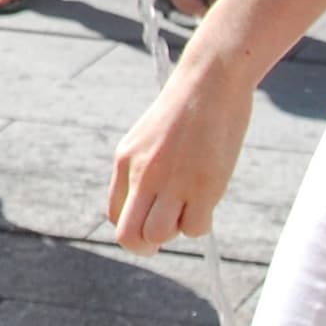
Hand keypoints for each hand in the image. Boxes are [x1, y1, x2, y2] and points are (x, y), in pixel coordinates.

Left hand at [108, 60, 253, 251]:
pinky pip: (194, 228)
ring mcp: (172, 181)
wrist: (210, 80)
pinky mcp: (203, 185)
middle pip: (129, 235)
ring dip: (175, 230)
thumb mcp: (150, 137)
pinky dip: (200, 222)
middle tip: (165, 232)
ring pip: (160, 236)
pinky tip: (207, 200)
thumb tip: (152, 208)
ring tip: (190, 206)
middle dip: (145, 246)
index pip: (115, 215)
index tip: (153, 218)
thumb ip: (144, 169)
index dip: (134, 225)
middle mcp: (143, 173)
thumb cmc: (185, 108)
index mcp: (125, 160)